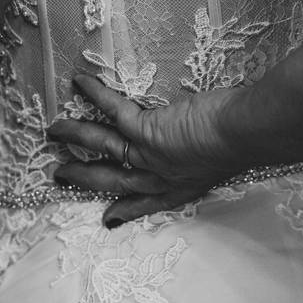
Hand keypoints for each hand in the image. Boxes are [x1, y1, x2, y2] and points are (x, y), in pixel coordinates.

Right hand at [47, 74, 245, 227]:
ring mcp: (150, 155)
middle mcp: (161, 177)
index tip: (108, 220)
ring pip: (102, 147)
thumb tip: (209, 137)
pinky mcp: (147, 130)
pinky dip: (95, 94)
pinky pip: (112, 111)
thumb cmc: (247, 142)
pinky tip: (79, 82)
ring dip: (75, 137)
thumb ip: (206, 154)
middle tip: (60, 176)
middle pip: (112, 182)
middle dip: (84, 180)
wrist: (248, 133)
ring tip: (53, 130)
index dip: (125, 211)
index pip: (148, 203)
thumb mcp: (224, 158)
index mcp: (182, 187)